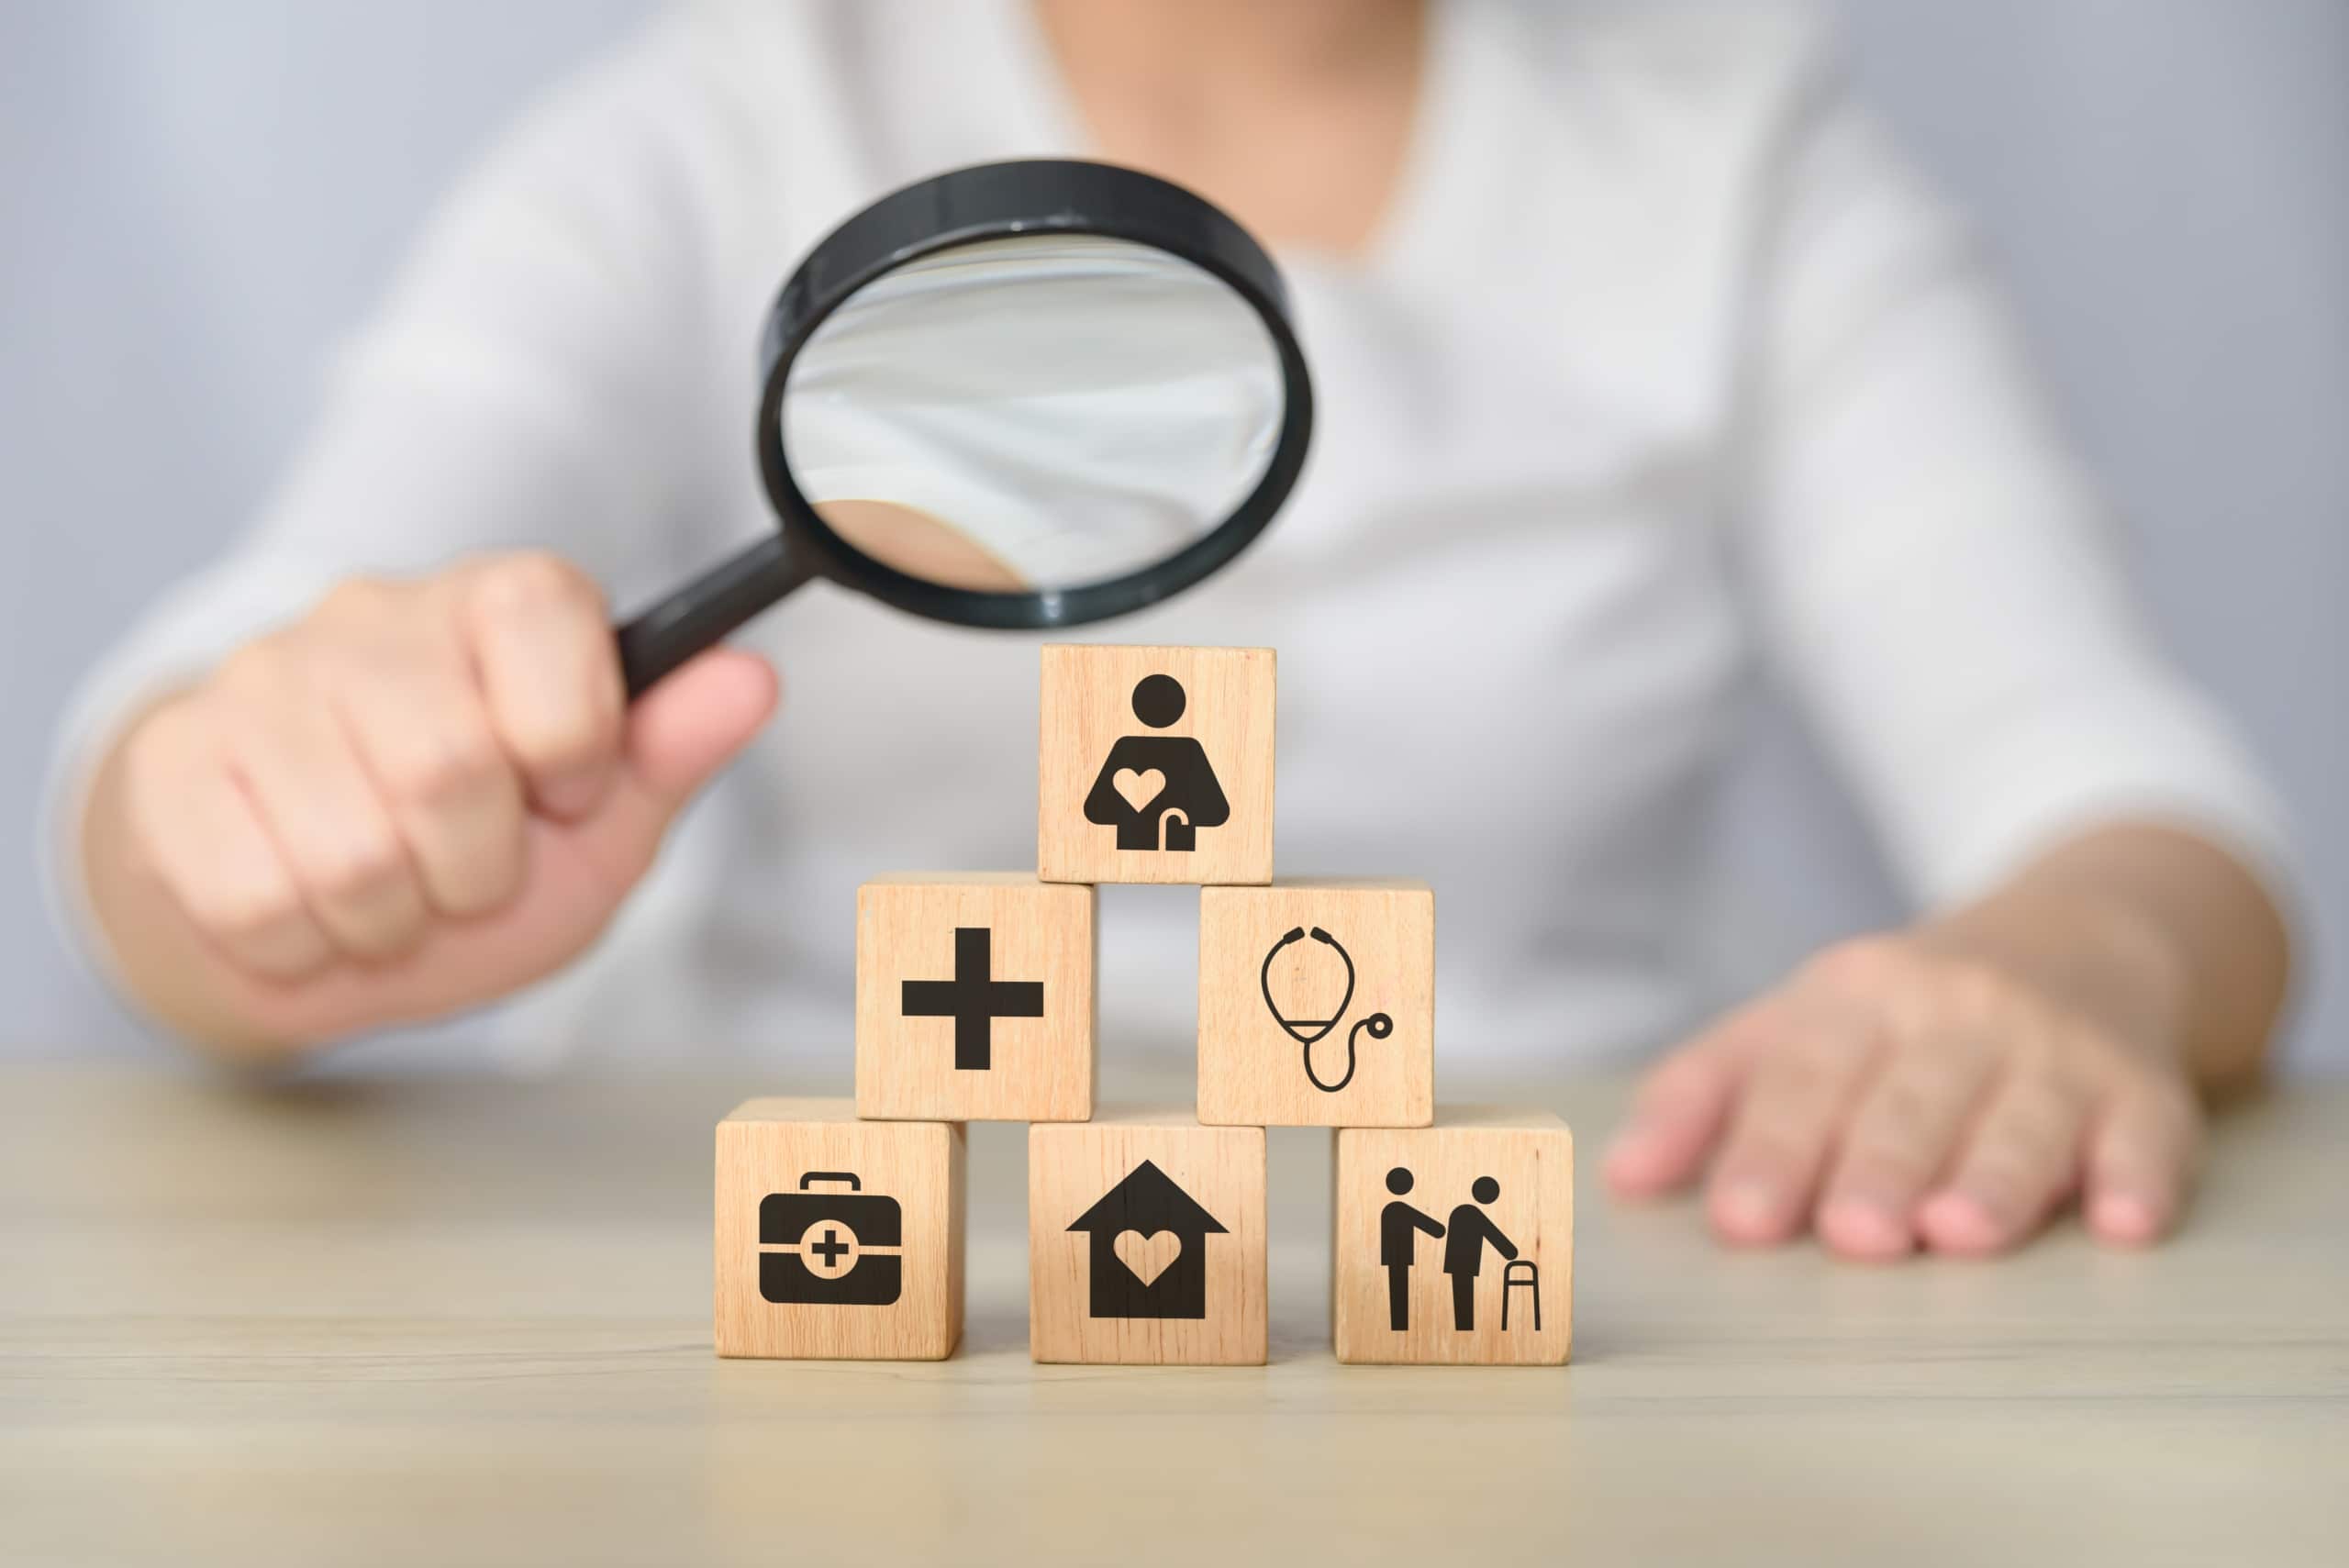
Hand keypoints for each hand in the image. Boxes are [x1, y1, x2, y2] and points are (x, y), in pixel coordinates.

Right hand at [84, 554, 777, 1053]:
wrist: (322, 921)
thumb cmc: (476, 858)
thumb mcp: (600, 820)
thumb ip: (670, 750)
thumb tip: (750, 677)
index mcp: (494, 603)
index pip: (542, 613)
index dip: (571, 742)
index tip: (567, 792)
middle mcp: (368, 615)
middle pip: (446, 763)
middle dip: (477, 867)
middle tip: (469, 872)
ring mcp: (255, 681)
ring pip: (348, 850)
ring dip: (392, 917)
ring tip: (393, 894)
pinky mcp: (170, 764)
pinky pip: (255, 897)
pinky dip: (304, 944)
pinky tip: (312, 909)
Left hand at [1602, 933, 2202, 1258]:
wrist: (2080, 935)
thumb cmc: (1906, 1014)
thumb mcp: (1798, 1024)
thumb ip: (1705, 1094)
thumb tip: (1620, 1177)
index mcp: (1852, 1001)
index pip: (1801, 1077)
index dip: (1768, 1148)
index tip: (1738, 1220)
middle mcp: (1954, 1015)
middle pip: (1908, 1100)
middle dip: (1878, 1167)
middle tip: (1852, 1236)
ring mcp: (2054, 1050)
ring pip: (2021, 1116)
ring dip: (1993, 1176)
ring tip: (1958, 1234)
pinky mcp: (2144, 1088)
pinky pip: (2148, 1133)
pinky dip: (2140, 1177)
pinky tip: (2125, 1223)